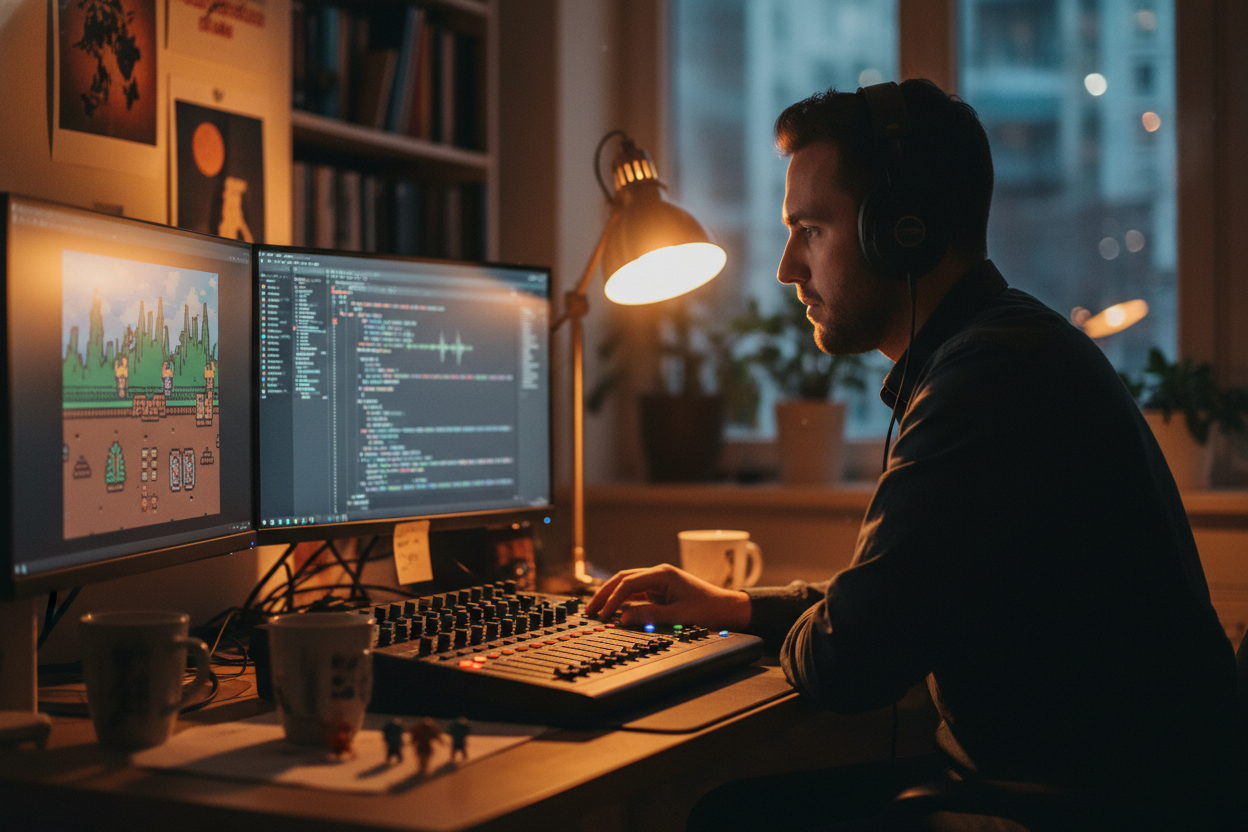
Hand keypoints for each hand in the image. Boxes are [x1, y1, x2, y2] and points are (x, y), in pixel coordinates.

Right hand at [583, 564, 751, 630]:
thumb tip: (623, 618)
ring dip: (612, 597)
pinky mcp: (662, 592)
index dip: (612, 599)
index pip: (628, 582)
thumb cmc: (709, 610)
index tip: (603, 614)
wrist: (730, 610)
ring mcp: (660, 582)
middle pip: (623, 579)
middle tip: (589, 609)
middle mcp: (659, 574)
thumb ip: (650, 616)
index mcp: (662, 574)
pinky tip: (614, 612)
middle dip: (605, 593)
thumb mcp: (679, 616)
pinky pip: (637, 594)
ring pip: (628, 585)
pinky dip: (624, 602)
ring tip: (596, 610)